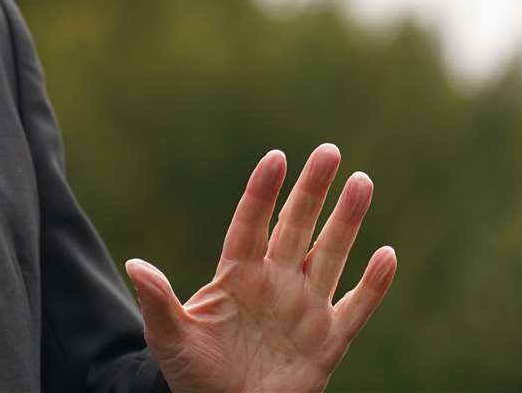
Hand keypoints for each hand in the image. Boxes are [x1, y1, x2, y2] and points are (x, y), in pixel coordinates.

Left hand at [125, 144, 396, 392]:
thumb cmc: (195, 374)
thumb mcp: (170, 338)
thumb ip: (158, 302)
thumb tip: (134, 266)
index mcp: (236, 277)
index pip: (251, 224)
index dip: (263, 192)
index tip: (276, 157)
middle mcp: (275, 283)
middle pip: (297, 227)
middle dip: (312, 190)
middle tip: (329, 150)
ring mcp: (304, 309)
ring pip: (330, 255)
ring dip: (347, 221)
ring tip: (362, 181)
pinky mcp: (328, 341)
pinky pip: (356, 307)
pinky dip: (373, 284)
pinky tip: (387, 254)